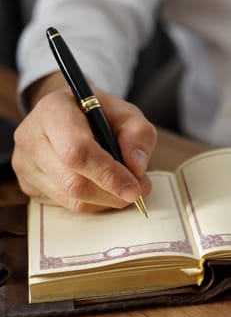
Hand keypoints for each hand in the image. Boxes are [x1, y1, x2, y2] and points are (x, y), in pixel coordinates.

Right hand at [12, 72, 156, 211]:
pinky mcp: (27, 184)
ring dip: (104, 200)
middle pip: (73, 183)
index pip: (77, 152)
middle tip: (136, 192)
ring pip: (70, 199)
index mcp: (53, 111)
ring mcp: (24, 164)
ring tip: (122, 188)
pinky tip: (101, 188)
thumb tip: (137, 168)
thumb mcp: (125, 113)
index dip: (108, 175)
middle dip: (110, 193)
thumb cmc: (97, 113)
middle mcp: (31, 138)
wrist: (66, 115)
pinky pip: (64, 205)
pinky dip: (91, 203)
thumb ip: (138, 135)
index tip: (135, 189)